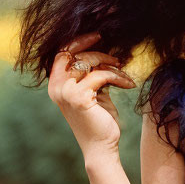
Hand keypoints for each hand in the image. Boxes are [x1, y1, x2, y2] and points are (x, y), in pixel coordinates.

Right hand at [48, 31, 136, 160]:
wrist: (101, 147)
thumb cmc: (99, 120)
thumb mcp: (93, 92)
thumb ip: (91, 73)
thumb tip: (103, 52)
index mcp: (56, 84)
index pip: (62, 52)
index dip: (79, 41)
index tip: (98, 36)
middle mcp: (56, 87)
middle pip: (76, 54)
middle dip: (100, 53)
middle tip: (117, 59)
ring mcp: (66, 92)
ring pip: (89, 62)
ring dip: (111, 65)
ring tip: (124, 75)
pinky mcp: (79, 97)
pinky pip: (101, 75)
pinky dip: (118, 77)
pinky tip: (128, 84)